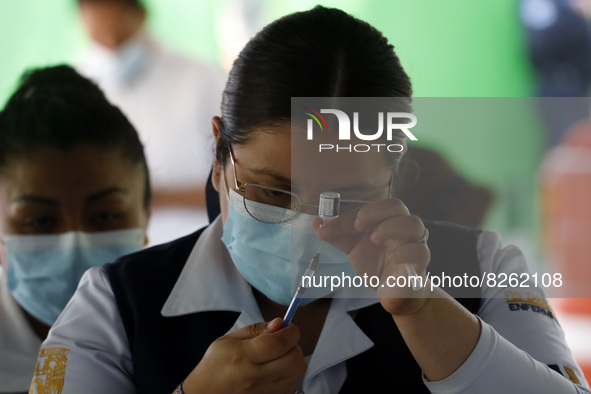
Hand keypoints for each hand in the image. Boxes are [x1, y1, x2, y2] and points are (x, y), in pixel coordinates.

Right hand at [182, 318, 306, 393]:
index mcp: (244, 357)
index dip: (290, 331)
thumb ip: (256, 330)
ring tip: (276, 358)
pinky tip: (275, 372)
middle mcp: (257, 378)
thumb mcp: (229, 340)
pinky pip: (293, 384)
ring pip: (297, 372)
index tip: (287, 327)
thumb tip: (280, 323)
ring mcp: (266, 393)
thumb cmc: (216, 365)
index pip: (280, 343)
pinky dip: (290, 375)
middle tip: (282, 343)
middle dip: (293, 346)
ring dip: (293, 360)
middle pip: (295, 359)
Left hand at [314, 198, 430, 315]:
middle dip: (375, 212)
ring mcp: (413, 243)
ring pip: (415, 224)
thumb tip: (317, 223)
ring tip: (375, 239)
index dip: (356, 212)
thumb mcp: (351, 247)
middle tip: (358, 224)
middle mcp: (401, 227)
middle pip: (397, 206)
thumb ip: (336, 235)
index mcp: (385, 219)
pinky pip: (421, 251)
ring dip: (391, 228)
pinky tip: (393, 258)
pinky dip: (407, 251)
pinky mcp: (419, 263)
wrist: (391, 291)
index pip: (374, 206)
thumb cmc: (375, 263)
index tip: (338, 226)